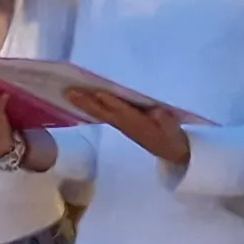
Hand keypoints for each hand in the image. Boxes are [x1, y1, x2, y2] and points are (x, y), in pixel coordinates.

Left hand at [72, 88, 191, 165]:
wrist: (173, 151)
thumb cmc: (173, 136)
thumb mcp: (173, 128)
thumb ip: (166, 121)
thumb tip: (157, 112)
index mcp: (139, 124)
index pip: (122, 112)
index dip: (110, 103)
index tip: (97, 93)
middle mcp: (126, 125)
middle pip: (104, 112)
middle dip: (87, 103)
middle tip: (69, 92)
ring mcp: (122, 126)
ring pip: (101, 113)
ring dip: (85, 105)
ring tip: (70, 95)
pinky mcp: (122, 125)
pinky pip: (104, 115)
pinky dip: (92, 108)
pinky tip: (83, 103)